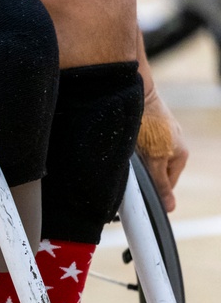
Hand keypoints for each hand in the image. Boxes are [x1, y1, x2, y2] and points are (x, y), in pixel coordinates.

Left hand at [136, 89, 187, 211]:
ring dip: (135, 160)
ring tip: (125, 154)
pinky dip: (131, 147)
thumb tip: (170, 207)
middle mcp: (173, 144)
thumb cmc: (147, 126)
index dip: (152, 189)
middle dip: (142, 173)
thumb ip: (159, 184)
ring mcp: (162, 134)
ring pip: (146, 157)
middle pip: (156, 170)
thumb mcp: (153, 160)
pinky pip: (140, 143)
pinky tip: (123, 144)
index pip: (167, 184)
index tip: (137, 190)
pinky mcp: (148, 125)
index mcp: (180, 155)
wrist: (135, 94)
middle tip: (128, 170)